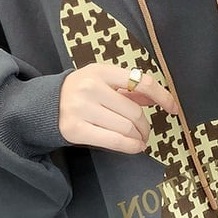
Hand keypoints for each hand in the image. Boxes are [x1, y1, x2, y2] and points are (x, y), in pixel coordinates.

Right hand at [58, 63, 178, 153]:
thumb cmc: (79, 92)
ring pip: (126, 128)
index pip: (141, 81)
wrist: (43, 106)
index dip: (162, 96)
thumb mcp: (102, 82)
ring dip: (139, 138)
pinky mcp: (75, 129)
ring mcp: (81, 108)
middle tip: (146, 132)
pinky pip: (114, 141)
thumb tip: (157, 99)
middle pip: (134, 112)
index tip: (173, 108)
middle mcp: (91, 87)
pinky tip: (135, 147)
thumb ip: (129, 89)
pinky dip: (130, 146)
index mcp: (101, 70)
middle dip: (145, 126)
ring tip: (139, 140)